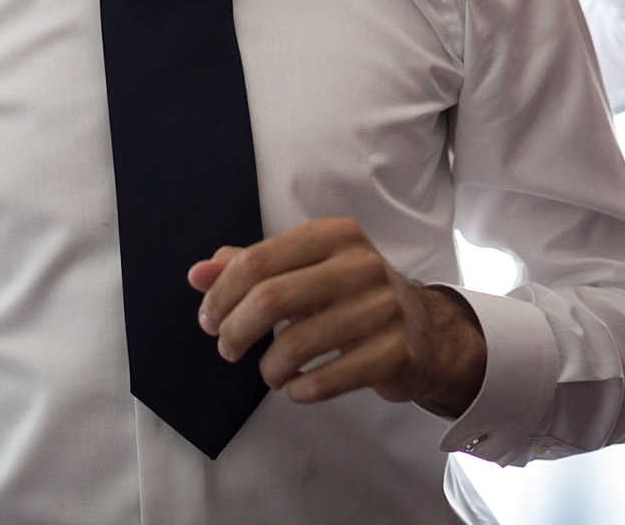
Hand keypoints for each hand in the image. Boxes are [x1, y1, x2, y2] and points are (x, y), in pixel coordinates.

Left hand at [188, 217, 486, 414]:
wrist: (427, 331)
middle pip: (271, 299)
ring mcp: (383, 308)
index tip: (209, 320)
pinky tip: (295, 387)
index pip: (258, 260)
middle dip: (236, 331)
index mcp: (335, 235)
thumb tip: (197, 274)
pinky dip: (300, 389)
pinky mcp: (396, 352)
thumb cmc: (351, 296)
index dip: (222, 294)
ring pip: (296, 344)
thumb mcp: (306, 269)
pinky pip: (328, 379)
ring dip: (268, 367)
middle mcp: (362, 264)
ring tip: (268, 372)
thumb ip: (251, 267)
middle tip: (227, 349)